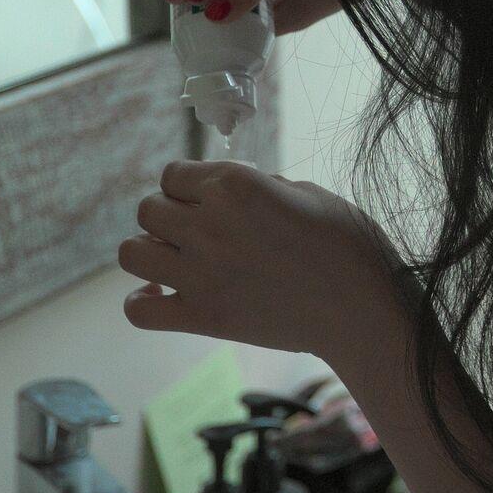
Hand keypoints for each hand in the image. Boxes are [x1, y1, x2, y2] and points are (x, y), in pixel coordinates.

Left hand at [119, 158, 412, 360]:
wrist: (361, 309)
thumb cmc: (346, 245)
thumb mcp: (307, 192)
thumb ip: (258, 187)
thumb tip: (228, 192)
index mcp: (235, 185)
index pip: (172, 174)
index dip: (188, 186)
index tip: (207, 201)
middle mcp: (209, 224)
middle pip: (148, 209)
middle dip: (167, 216)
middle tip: (196, 232)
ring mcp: (201, 274)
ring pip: (130, 253)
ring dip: (148, 252)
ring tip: (173, 259)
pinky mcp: (203, 317)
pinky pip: (139, 310)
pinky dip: (142, 302)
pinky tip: (162, 293)